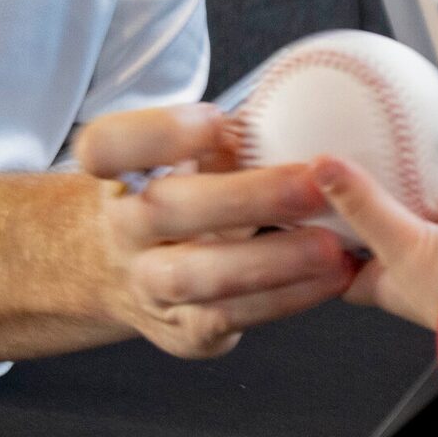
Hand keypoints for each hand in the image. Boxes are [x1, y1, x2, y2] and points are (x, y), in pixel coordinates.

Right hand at [72, 104, 353, 357]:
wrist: (127, 274)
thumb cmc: (184, 196)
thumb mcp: (191, 159)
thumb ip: (228, 138)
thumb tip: (311, 105)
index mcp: (119, 172)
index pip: (106, 147)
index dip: (157, 134)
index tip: (215, 122)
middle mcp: (124, 228)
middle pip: (166, 208)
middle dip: (248, 197)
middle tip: (316, 184)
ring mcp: (148, 284)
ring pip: (197, 275)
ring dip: (271, 260)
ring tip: (331, 246)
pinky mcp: (183, 330)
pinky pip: (232, 316)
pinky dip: (287, 297)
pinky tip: (331, 277)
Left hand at [315, 93, 437, 330]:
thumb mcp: (401, 247)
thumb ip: (364, 205)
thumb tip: (321, 169)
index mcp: (394, 279)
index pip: (349, 262)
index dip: (329, 239)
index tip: (310, 205)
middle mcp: (429, 260)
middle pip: (395, 218)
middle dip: (379, 190)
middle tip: (358, 151)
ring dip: (431, 164)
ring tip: (409, 129)